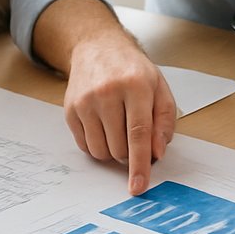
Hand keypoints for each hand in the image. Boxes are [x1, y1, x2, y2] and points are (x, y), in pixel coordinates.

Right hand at [63, 34, 176, 195]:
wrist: (98, 47)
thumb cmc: (133, 71)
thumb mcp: (160, 88)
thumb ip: (164, 122)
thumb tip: (157, 153)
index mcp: (135, 86)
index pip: (138, 133)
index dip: (140, 164)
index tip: (138, 186)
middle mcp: (107, 92)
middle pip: (119, 147)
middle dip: (130, 154)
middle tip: (134, 138)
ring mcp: (85, 101)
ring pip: (100, 151)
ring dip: (113, 152)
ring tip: (118, 130)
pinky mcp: (70, 109)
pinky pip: (85, 146)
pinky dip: (97, 145)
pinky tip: (103, 126)